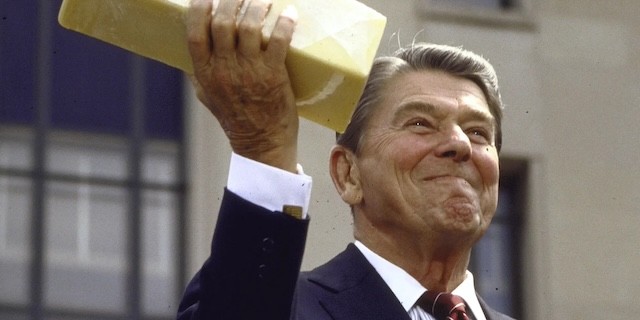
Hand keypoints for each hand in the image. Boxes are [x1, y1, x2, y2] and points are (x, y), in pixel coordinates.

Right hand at [187, 0, 298, 172]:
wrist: (262, 143)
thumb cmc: (235, 118)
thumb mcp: (207, 96)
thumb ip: (199, 72)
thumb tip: (191, 49)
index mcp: (205, 72)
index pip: (194, 32)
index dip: (199, 8)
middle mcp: (224, 69)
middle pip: (222, 22)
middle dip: (231, 0)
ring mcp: (249, 71)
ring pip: (249, 26)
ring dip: (257, 6)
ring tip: (264, 0)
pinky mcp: (274, 75)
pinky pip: (278, 41)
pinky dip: (285, 23)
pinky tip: (289, 13)